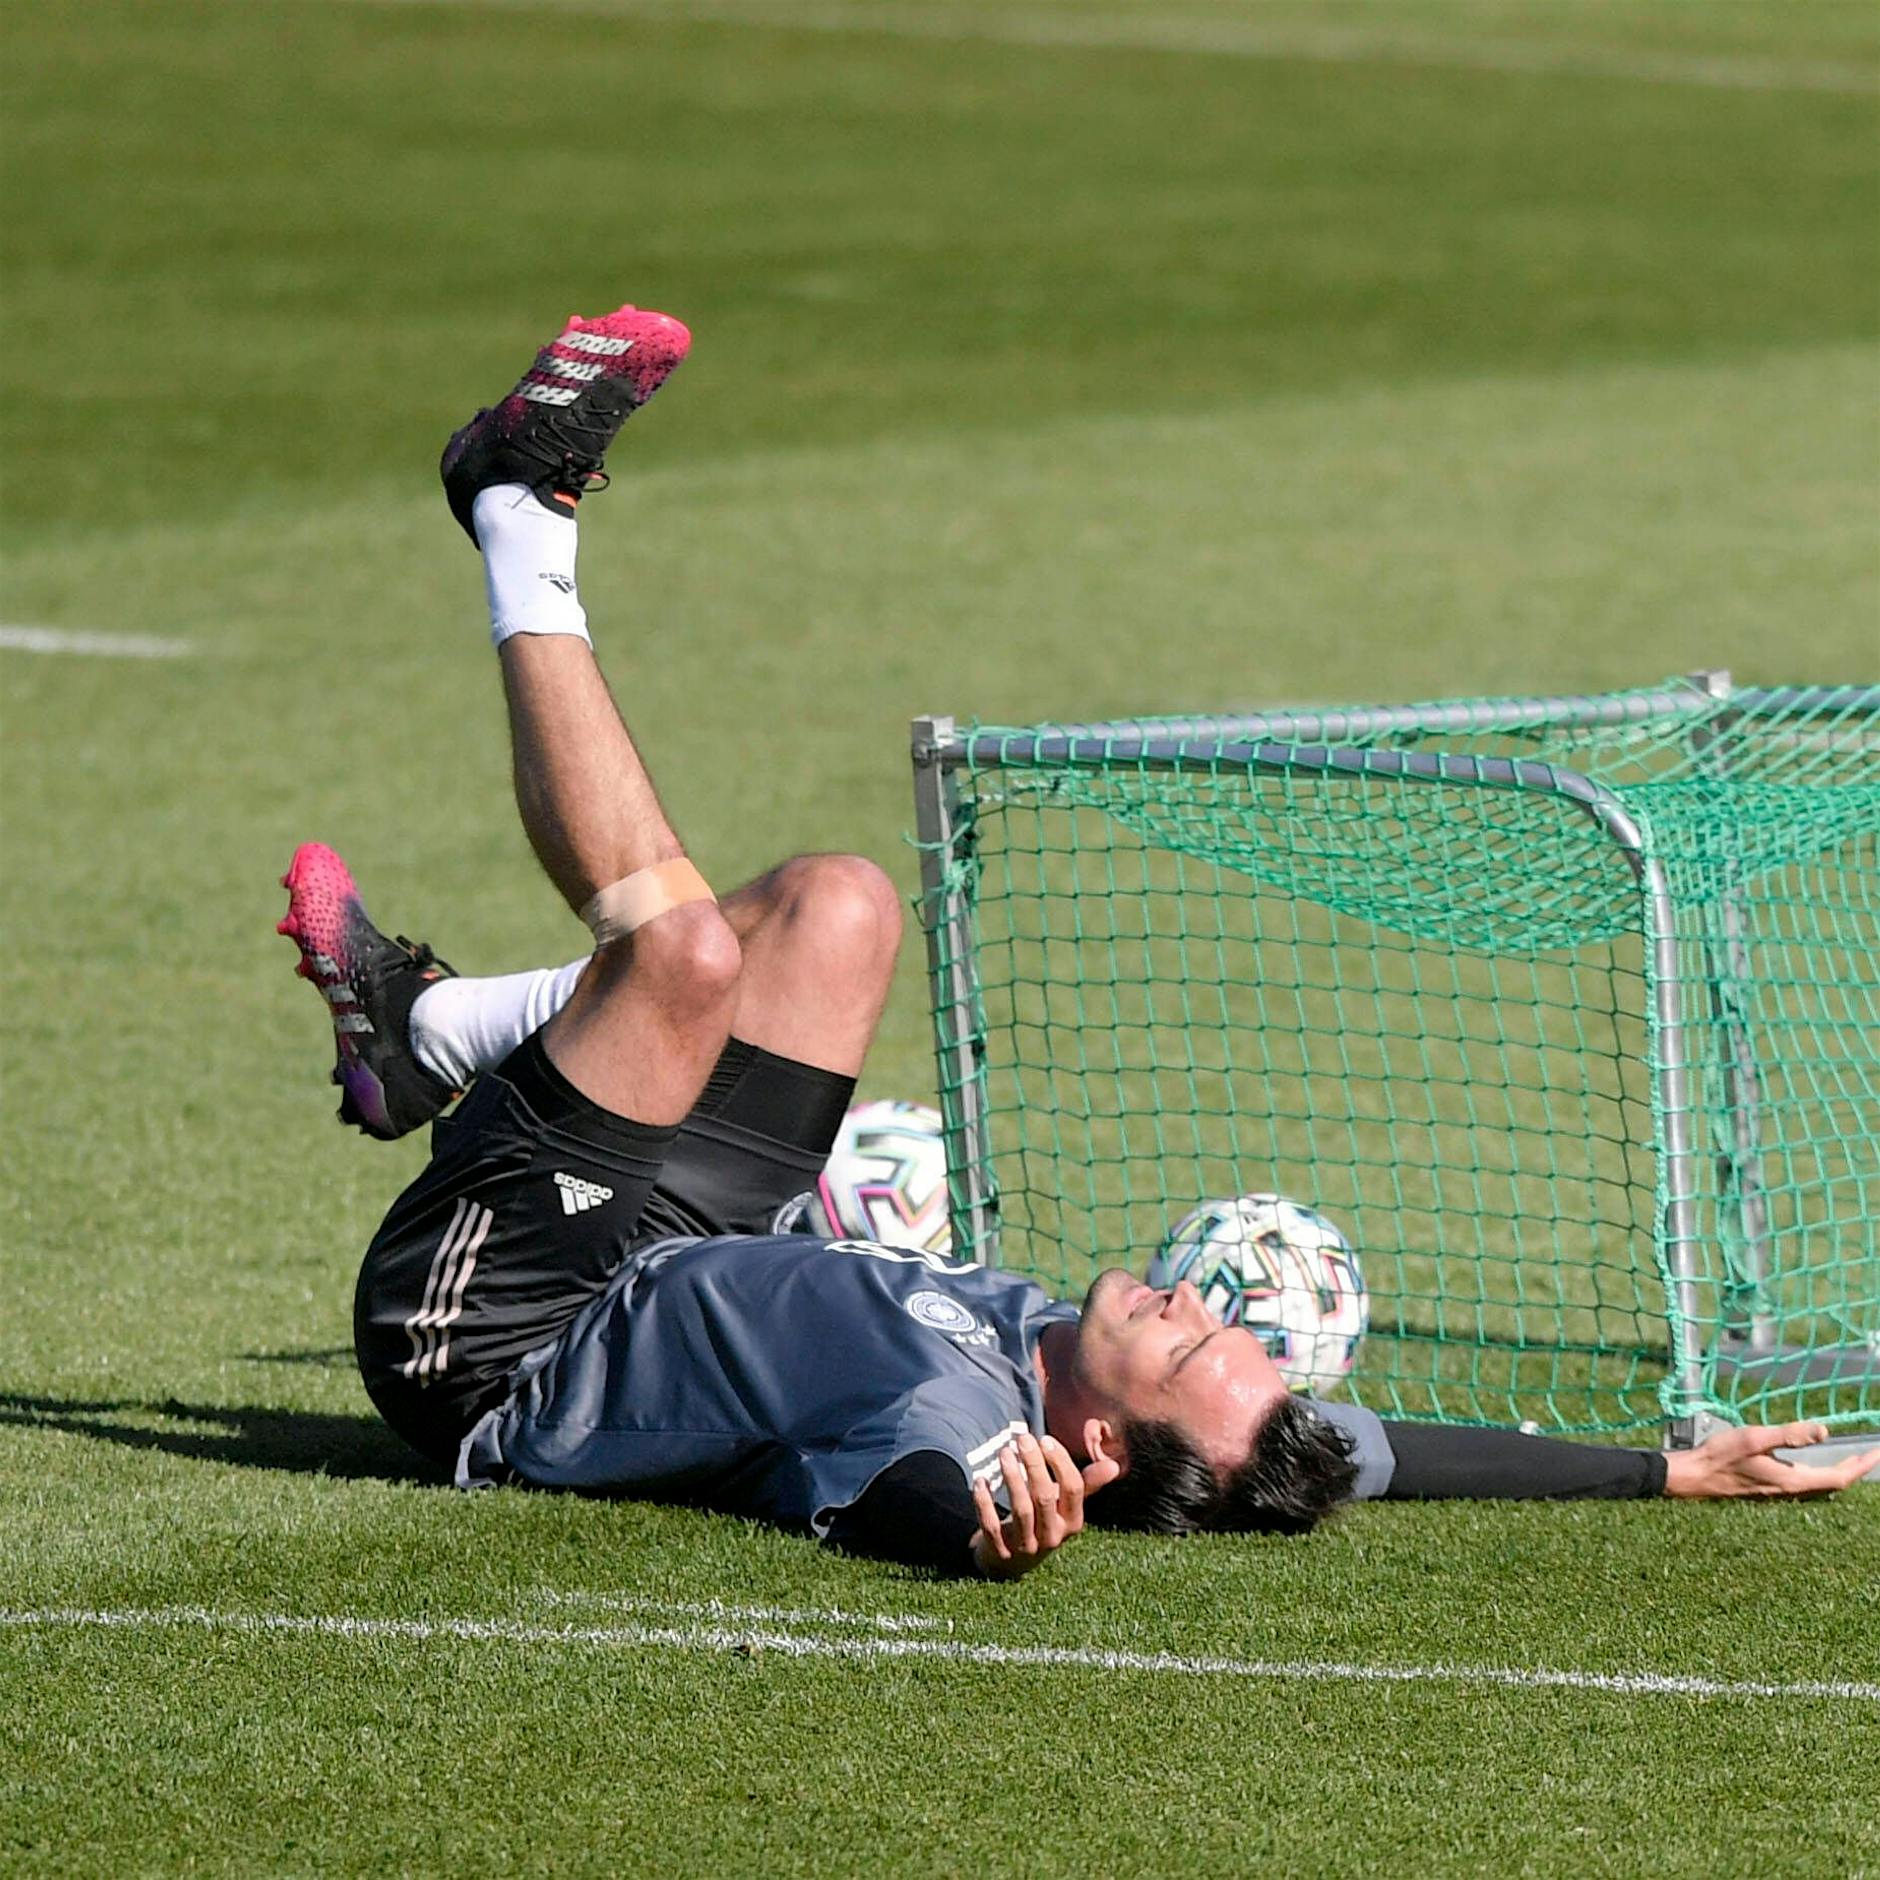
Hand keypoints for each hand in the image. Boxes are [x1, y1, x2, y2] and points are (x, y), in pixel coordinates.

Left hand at [970, 1432, 1103, 1579]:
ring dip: (1012, 1478)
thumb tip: (1114, 1465)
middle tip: (1022, 1439)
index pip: (1073, 1489)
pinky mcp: (1001, 1551)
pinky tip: (981, 1480)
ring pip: (1021, 1510)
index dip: (1060, 1462)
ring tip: (1004, 1452)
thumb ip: (1086, 1484)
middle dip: (1034, 1464)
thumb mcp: (1065, 1506)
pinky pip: (992, 1525)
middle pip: (1045, 1497)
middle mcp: (1053, 1536)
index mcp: (1073, 1521)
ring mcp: (1027, 1546)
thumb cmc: (1044, 1521)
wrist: (1014, 1561)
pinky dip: (985, 1502)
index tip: (1044, 1439)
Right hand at [1664, 1421, 1879, 1498]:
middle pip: (1833, 1483)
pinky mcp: (1769, 1488)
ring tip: (1850, 1460)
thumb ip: (1789, 1435)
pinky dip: (1819, 1474)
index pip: (1839, 1476)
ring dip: (1838, 1472)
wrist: (1694, 1477)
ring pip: (1819, 1485)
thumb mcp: (1755, 1438)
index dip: (1861, 1465)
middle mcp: (1790, 1490)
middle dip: (1854, 1468)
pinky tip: (1812, 1465)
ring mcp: (1779, 1492)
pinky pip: (1805, 1484)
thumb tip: (1826, 1431)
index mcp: (1792, 1479)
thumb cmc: (1721, 1456)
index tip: (1876, 1452)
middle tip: (1870, 1454)